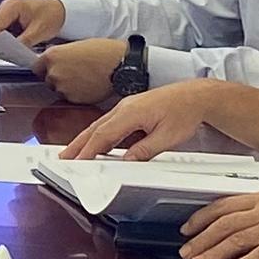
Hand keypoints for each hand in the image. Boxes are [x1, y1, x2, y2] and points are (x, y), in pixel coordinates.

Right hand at [0, 0, 65, 47]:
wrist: (60, 9)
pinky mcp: (9, 18)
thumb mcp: (38, 32)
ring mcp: (6, 12)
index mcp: (11, 6)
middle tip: (2, 56)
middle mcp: (5, 7)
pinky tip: (12, 47)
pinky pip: (1, 31)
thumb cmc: (52, 15)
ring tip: (8, 52)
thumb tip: (11, 53)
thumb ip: (23, 42)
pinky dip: (5, 40)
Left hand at [38, 38, 127, 106]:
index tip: (53, 68)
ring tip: (84, 78)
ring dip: (67, 86)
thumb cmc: (103, 52)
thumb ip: (60, 55)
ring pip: (58, 90)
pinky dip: (76, 94)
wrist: (121, 65)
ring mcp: (63, 87)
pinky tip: (88, 86)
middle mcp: (53, 72)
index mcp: (52, 56)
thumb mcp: (76, 45)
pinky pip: (70, 98)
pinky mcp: (74, 99)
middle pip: (47, 79)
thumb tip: (53, 61)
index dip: (45, 68)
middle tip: (75, 72)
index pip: (36, 66)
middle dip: (57, 77)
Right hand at [63, 79, 225, 160]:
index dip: (88, 150)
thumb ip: (145, 150)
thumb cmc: (185, 112)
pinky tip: (95, 143)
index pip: (104, 134)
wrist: (196, 96)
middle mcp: (125, 107)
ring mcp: (126, 107)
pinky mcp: (130, 109)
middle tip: (62, 157)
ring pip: (100, 125)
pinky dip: (98, 134)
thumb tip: (126, 162)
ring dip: (85, 139)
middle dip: (77, 144)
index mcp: (132, 112)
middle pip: (95, 128)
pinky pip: (108, 123)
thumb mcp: (168, 137)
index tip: (77, 162)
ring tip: (72, 153)